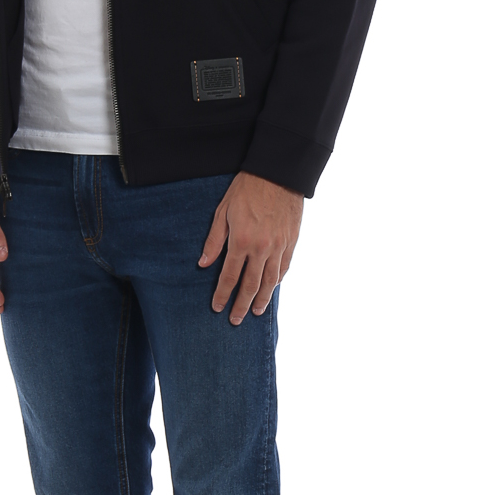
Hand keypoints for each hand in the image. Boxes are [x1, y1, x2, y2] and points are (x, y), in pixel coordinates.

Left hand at [199, 171, 303, 324]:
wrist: (278, 174)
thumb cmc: (246, 189)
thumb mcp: (223, 211)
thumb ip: (214, 240)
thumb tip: (203, 263)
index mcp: (241, 241)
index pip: (229, 276)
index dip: (223, 295)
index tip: (217, 307)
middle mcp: (261, 248)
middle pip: (251, 285)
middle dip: (241, 305)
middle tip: (235, 320)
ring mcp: (279, 247)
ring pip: (270, 281)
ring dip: (262, 299)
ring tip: (255, 312)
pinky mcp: (291, 242)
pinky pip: (284, 267)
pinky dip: (277, 281)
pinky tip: (272, 289)